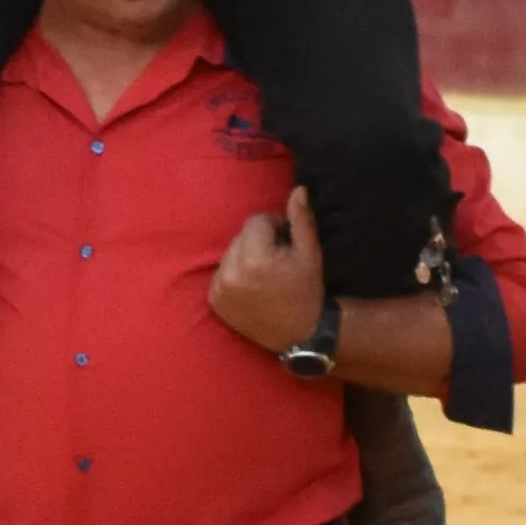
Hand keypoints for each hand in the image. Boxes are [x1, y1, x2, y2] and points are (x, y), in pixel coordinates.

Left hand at [206, 187, 326, 353]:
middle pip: (241, 235)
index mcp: (255, 259)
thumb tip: (298, 189)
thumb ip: (301, 219)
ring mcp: (220, 289)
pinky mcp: (214, 301)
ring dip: (245, 256)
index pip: (256, 221)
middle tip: (277, 259)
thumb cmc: (308, 291)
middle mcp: (231, 273)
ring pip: (230, 252)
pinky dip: (234, 274)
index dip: (275, 227)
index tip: (286, 243)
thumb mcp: (310, 254)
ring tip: (264, 273)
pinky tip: (252, 286)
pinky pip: (221, 272)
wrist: (300, 335)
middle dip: (258, 241)